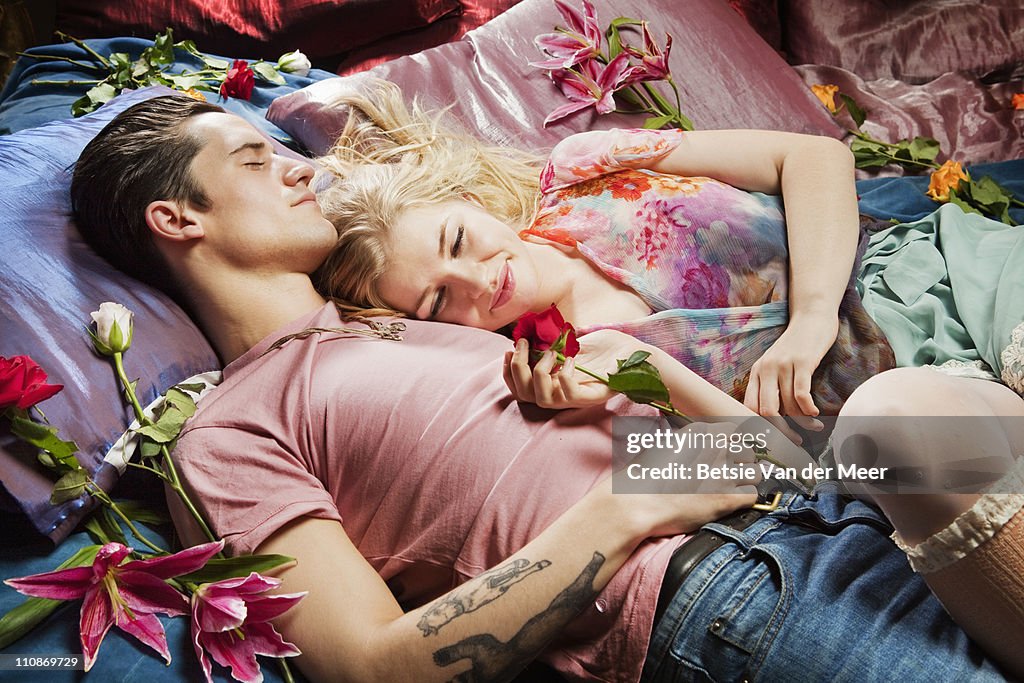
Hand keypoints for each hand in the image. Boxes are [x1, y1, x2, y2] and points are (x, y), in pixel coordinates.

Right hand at [503, 329, 650, 408]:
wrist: (638, 353)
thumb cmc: (610, 348)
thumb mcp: (576, 342)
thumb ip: (555, 343)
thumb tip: (534, 335)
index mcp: (555, 384)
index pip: (521, 389)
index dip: (508, 373)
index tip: (507, 351)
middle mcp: (562, 395)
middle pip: (525, 396)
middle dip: (517, 369)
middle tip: (523, 345)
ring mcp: (577, 398)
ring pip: (542, 400)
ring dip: (540, 372)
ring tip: (550, 354)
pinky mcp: (593, 397)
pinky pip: (568, 395)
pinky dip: (565, 375)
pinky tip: (572, 359)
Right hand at [610, 421, 761, 535]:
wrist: (638, 502)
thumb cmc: (643, 475)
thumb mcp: (662, 444)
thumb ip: (686, 440)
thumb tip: (694, 443)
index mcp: (700, 432)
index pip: (733, 432)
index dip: (730, 443)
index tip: (724, 453)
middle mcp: (716, 449)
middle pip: (748, 451)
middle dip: (741, 461)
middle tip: (729, 472)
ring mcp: (724, 474)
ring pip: (756, 472)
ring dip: (747, 478)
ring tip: (734, 485)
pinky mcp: (727, 498)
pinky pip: (753, 494)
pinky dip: (745, 498)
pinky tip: (733, 500)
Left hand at [744, 315, 836, 429]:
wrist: (812, 318)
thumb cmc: (796, 347)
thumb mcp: (776, 365)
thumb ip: (771, 387)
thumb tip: (772, 419)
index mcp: (756, 372)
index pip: (749, 407)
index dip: (759, 426)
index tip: (772, 440)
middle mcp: (765, 369)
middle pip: (766, 411)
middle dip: (781, 431)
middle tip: (794, 441)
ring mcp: (783, 365)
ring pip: (788, 405)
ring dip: (803, 421)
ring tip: (814, 426)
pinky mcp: (802, 362)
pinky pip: (801, 394)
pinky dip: (808, 409)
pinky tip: (816, 414)